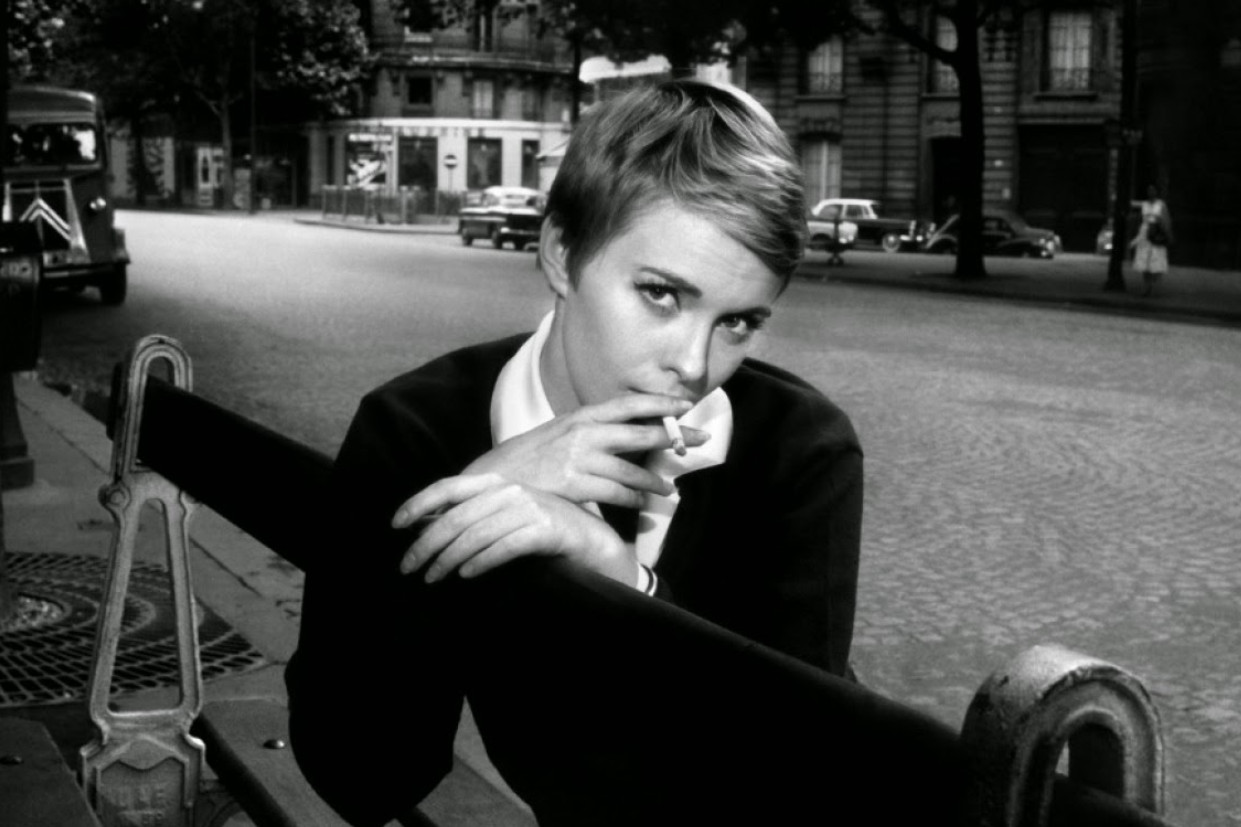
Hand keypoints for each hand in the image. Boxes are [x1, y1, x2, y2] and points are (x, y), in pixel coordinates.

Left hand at [392, 473, 637, 584]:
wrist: (596, 545)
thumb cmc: (547, 535)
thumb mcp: (508, 520)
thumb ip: (475, 519)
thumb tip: (427, 530)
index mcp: (499, 484)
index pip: (449, 487)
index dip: (419, 502)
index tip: (396, 524)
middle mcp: (512, 491)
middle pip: (457, 516)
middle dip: (427, 544)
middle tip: (409, 567)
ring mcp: (531, 508)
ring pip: (476, 533)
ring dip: (448, 559)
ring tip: (433, 577)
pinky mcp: (547, 529)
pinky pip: (505, 546)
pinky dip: (481, 562)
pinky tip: (467, 575)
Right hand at [463, 393, 708, 508]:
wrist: (492, 480)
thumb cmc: (527, 459)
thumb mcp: (557, 434)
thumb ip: (588, 433)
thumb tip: (620, 435)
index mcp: (580, 417)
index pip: (628, 404)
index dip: (659, 404)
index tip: (685, 404)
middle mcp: (583, 434)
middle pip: (640, 435)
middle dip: (676, 437)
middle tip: (702, 439)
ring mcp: (579, 460)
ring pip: (631, 471)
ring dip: (654, 483)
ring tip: (670, 490)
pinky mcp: (574, 486)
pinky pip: (615, 494)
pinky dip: (633, 501)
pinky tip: (644, 506)